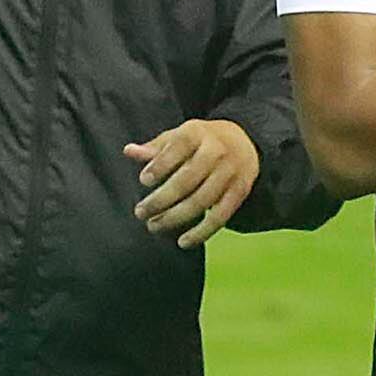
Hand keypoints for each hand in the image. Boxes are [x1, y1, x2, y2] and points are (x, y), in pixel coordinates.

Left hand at [128, 118, 261, 248]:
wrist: (246, 142)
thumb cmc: (202, 141)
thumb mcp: (180, 136)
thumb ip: (155, 148)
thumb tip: (129, 152)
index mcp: (198, 133)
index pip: (179, 146)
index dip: (161, 164)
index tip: (144, 180)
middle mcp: (217, 151)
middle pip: (188, 178)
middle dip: (162, 198)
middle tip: (141, 212)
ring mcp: (230, 173)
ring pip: (202, 200)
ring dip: (175, 217)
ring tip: (154, 226)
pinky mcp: (240, 192)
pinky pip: (221, 216)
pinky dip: (201, 232)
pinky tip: (183, 242)